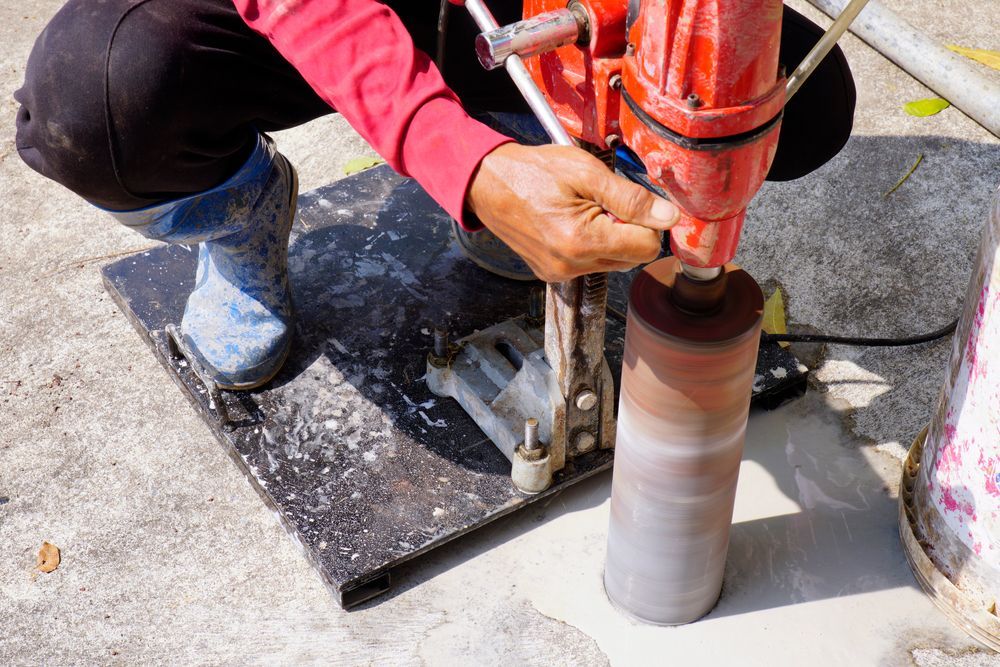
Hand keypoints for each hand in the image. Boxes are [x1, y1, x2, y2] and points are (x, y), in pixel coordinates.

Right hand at [466, 143, 679, 282]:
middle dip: (627, 229)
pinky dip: (590, 245)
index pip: (647, 247)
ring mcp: (559, 273)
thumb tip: (669, 218)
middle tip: (600, 202)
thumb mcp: (586, 172)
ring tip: (582, 211)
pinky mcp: (552, 274)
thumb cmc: (533, 171)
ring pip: (613, 262)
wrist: (488, 184)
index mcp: (582, 241)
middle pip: (632, 257)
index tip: (628, 201)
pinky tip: (570, 223)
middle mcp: (571, 266)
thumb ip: (630, 198)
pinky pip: (591, 264)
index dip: (646, 221)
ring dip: (609, 237)